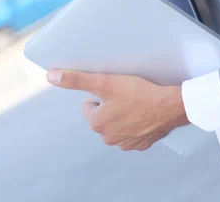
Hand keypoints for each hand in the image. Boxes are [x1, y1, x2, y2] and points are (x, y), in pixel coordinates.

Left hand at [46, 70, 188, 150]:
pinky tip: (144, 113)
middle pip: (103, 114)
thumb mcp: (104, 82)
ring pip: (118, 122)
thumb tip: (51, 76)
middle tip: (125, 94)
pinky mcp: (142, 144)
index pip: (89, 104)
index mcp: (97, 124)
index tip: (114, 90)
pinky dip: (136, 121)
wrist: (169, 106)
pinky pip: (133, 130)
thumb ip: (76, 79)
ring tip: (136, 102)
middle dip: (111, 104)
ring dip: (124, 112)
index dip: (101, 94)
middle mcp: (109, 138)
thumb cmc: (137, 93)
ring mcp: (126, 143)